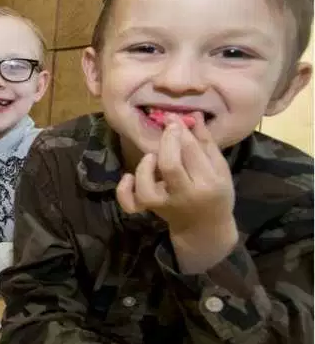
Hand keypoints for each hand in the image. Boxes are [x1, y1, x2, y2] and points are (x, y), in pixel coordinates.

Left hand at [116, 113, 237, 271]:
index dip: (181, 131)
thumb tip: (192, 115)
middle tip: (167, 127)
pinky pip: (130, 204)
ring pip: (147, 187)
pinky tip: (129, 177)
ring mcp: (163, 204)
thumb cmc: (215, 193)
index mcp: (208, 183)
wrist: (204, 228)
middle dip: (166, 141)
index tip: (174, 118)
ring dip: (145, 166)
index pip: (192, 152)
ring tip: (152, 156)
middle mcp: (184, 194)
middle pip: (170, 166)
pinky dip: (124, 190)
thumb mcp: (219, 168)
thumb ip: (205, 142)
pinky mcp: (149, 209)